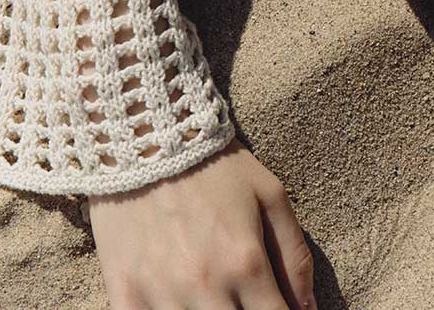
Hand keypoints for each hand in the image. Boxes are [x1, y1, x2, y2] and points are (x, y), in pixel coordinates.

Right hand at [87, 137, 316, 309]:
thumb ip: (294, 254)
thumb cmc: (215, 166)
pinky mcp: (125, 296)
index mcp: (245, 262)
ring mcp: (162, 295)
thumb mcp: (269, 195)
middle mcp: (206, 286)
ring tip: (218, 298)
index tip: (279, 309)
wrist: (147, 140)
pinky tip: (181, 304)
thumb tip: (308, 308)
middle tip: (247, 300)